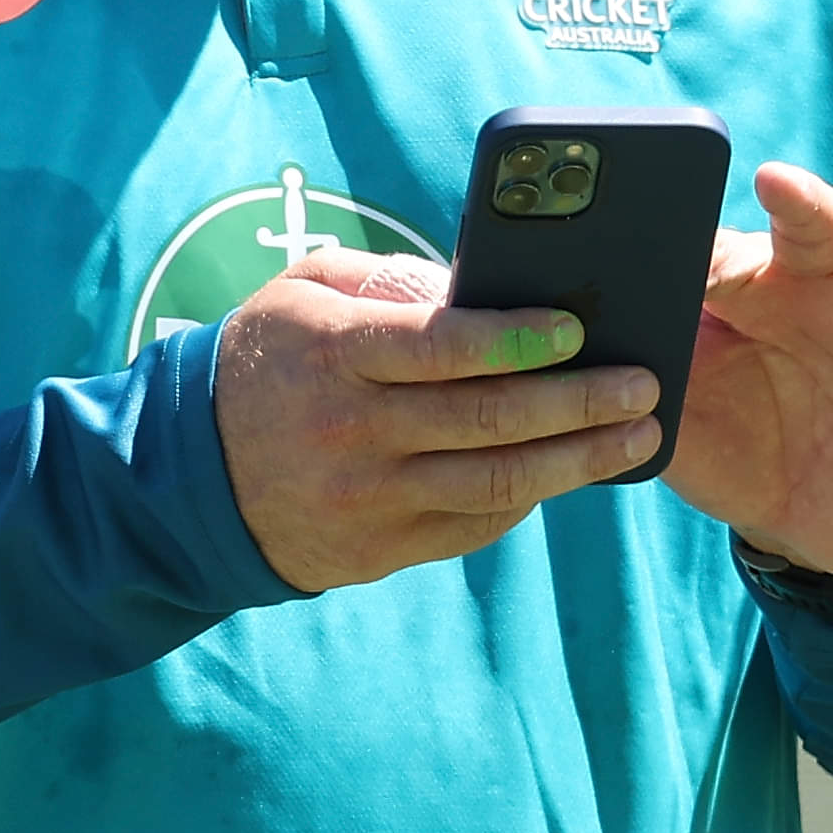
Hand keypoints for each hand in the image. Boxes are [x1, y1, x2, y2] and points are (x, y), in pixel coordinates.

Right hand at [214, 240, 664, 591]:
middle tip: (642, 386)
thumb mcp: (303, 295)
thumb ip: (388, 282)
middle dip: (578, 403)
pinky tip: (570, 470)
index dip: (518, 339)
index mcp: (334, 356)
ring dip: (579, 461)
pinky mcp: (379, 549)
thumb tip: (484, 286)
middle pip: (487, 420)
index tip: (578, 329)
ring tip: (637, 436)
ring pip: (495, 482)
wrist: (189, 478)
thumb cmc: (268, 361)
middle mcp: (352, 431)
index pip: (441, 347)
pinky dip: (529, 495)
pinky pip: (475, 522)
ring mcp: (368, 499)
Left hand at [671, 149, 832, 578]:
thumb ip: (639, 378)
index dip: (701, 252)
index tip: (671, 255)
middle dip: (794, 200)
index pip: (727, 249)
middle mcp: (818, 289)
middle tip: (769, 179)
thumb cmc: (741, 455)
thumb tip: (581, 346)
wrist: (817, 530)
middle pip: (811, 226)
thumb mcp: (680, 420)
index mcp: (751, 291)